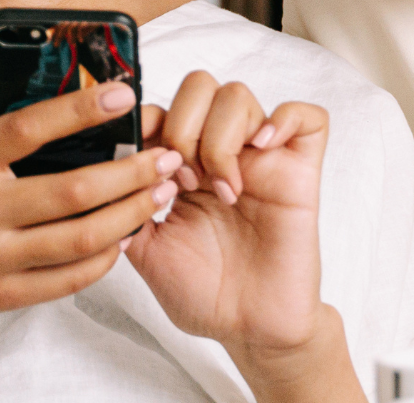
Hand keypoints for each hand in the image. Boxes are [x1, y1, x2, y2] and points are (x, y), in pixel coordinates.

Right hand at [0, 44, 183, 344]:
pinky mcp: (0, 295)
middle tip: (168, 153)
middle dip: (131, 170)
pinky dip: (103, 259)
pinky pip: (66, 280)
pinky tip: (125, 236)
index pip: (27, 129)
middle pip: (73, 189)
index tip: (123, 92)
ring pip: (80, 238)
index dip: (79, 109)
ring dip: (131, 214)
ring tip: (162, 193)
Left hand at [125, 71, 336, 362]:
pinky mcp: (301, 169)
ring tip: (223, 188)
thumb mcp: (145, 249)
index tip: (145, 168)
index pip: (162, 107)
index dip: (148, 125)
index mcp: (184, 166)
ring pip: (239, 95)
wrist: (249, 328)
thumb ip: (125, 207)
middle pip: (199, 85)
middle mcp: (222, 151)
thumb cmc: (204, 293)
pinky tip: (261, 153)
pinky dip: (283, 120)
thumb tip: (106, 169)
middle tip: (185, 180)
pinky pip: (307, 116)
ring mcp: (262, 157)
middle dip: (182, 125)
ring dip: (219, 138)